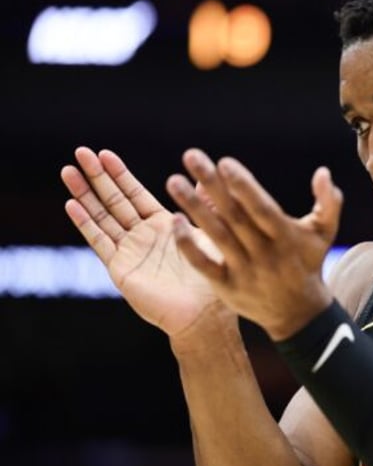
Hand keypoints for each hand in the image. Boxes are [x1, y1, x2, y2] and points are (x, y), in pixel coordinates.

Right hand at [61, 147, 222, 335]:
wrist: (204, 313)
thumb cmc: (212, 277)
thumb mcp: (211, 233)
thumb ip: (207, 204)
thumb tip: (211, 174)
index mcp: (163, 225)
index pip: (135, 194)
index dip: (120, 174)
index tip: (104, 153)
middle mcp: (142, 236)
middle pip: (114, 200)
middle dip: (98, 177)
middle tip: (81, 152)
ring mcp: (129, 251)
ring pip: (102, 217)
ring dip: (85, 195)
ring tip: (68, 171)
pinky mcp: (121, 268)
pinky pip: (100, 242)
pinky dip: (86, 223)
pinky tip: (72, 204)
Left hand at [165, 148, 342, 339]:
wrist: (298, 312)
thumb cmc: (308, 261)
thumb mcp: (325, 233)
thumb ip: (329, 202)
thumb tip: (323, 172)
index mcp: (286, 237)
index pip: (262, 209)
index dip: (244, 187)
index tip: (225, 162)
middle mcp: (264, 253)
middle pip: (235, 216)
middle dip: (212, 185)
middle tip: (191, 156)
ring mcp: (244, 271)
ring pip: (217, 236)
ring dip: (193, 208)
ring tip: (174, 181)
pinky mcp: (227, 287)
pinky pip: (204, 265)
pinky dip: (188, 246)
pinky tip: (175, 221)